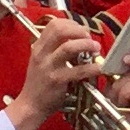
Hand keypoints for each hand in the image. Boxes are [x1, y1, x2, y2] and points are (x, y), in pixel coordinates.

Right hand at [13, 15, 100, 129]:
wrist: (30, 105)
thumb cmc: (38, 83)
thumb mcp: (40, 60)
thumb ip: (53, 48)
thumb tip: (76, 38)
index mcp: (38, 47)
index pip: (54, 24)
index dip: (71, 23)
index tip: (82, 30)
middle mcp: (42, 54)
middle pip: (60, 30)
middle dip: (79, 30)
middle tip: (89, 38)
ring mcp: (49, 67)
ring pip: (69, 47)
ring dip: (87, 45)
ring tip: (96, 48)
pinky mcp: (57, 80)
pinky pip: (78, 71)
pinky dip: (92, 68)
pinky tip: (99, 68)